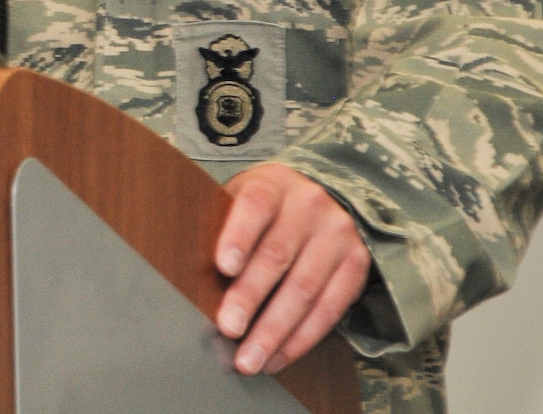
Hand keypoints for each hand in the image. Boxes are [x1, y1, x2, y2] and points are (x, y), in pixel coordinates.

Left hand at [212, 162, 371, 375]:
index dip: (239, 235)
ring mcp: (337, 234)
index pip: (255, 205)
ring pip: (304, 289)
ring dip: (274, 331)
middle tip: (228, 328)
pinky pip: (329, 309)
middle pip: (277, 255)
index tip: (223, 266)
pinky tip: (277, 357)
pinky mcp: (356, 264)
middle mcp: (311, 204)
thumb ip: (220, 224)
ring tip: (250, 359)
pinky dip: (301, 339)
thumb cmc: (266, 207)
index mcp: (274, 183)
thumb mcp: (241, 197)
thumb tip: (186, 272)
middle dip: (250, 297)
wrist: (324, 196)